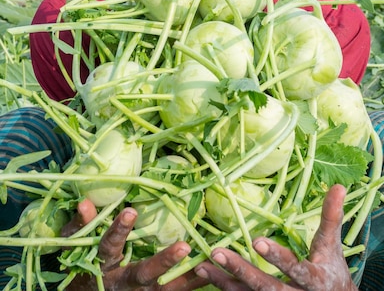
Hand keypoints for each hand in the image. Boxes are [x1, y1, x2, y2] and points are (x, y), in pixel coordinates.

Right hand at [61, 199, 203, 290]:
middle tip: (184, 247)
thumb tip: (85, 201)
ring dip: (185, 278)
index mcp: (103, 266)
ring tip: (206, 263)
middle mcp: (121, 284)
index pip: (109, 246)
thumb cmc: (80, 265)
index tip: (131, 211)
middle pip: (142, 274)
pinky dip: (191, 286)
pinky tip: (210, 274)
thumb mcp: (73, 245)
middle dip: (163, 262)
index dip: (119, 230)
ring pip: (163, 290)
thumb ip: (81, 225)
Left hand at [194, 184, 358, 290]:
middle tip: (218, 253)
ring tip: (203, 265)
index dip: (277, 257)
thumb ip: (332, 217)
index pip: (295, 268)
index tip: (257, 242)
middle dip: (242, 271)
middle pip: (266, 287)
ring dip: (225, 282)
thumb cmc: (331, 269)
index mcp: (314, 279)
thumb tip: (339, 186)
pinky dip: (224, 288)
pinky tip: (205, 276)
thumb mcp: (332, 245)